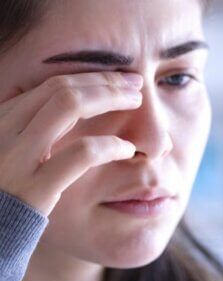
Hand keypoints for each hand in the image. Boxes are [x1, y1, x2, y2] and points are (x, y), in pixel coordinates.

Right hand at [0, 71, 142, 215]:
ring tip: (137, 102)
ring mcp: (17, 157)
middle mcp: (4, 130)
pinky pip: (81, 154)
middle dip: (106, 81)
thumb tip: (75, 102)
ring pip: (70, 107)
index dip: (92, 77)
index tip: (121, 77)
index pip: (53, 84)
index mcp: (3, 118)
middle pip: (64, 88)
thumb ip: (33, 125)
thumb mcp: (13, 148)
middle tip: (136, 84)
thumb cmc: (7, 189)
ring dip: (111, 98)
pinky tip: (128, 149)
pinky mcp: (35, 188)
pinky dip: (111, 145)